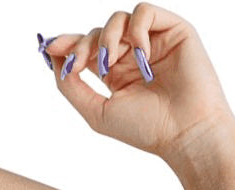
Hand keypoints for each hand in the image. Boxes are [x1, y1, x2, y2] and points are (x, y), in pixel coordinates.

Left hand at [42, 5, 233, 158]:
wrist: (186, 132)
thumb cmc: (146, 129)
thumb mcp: (97, 112)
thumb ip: (71, 86)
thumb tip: (52, 56)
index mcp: (116, 75)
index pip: (87, 49)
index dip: (67, 44)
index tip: (49, 46)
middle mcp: (133, 56)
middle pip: (97, 32)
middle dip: (83, 45)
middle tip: (80, 63)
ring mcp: (152, 41)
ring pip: (118, 19)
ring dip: (107, 38)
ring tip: (111, 63)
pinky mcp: (173, 29)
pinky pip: (144, 12)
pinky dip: (136, 31)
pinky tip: (141, 55)